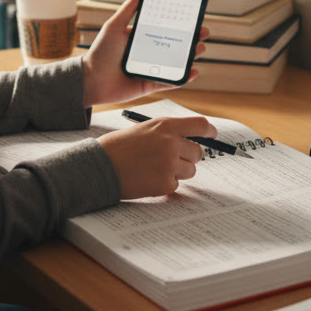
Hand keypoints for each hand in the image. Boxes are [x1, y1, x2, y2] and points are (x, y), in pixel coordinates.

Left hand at [81, 0, 208, 106]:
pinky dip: (183, 78)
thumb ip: (128, 9)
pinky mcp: (150, 84)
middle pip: (175, 44)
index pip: (164, 27)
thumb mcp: (114, 27)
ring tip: (200, 49)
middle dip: (191, 38)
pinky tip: (192, 71)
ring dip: (191, 56)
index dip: (179, 22)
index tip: (192, 15)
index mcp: (141, 37)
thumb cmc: (99, 53)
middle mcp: (148, 52)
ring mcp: (151, 68)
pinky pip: (170, 81)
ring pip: (176, 62)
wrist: (90, 81)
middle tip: (203, 31)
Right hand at [97, 116, 217, 198]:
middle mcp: (171, 143)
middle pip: (197, 152)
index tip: (212, 136)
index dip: (209, 131)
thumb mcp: (144, 130)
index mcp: (165, 126)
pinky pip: (175, 185)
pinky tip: (147, 179)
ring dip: (177, 173)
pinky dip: (164, 185)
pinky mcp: (164, 183)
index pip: (200, 125)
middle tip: (171, 161)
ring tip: (154, 169)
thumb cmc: (118, 147)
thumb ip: (167, 132)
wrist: (99, 166)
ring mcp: (169, 164)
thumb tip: (189, 140)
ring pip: (189, 171)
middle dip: (188, 158)